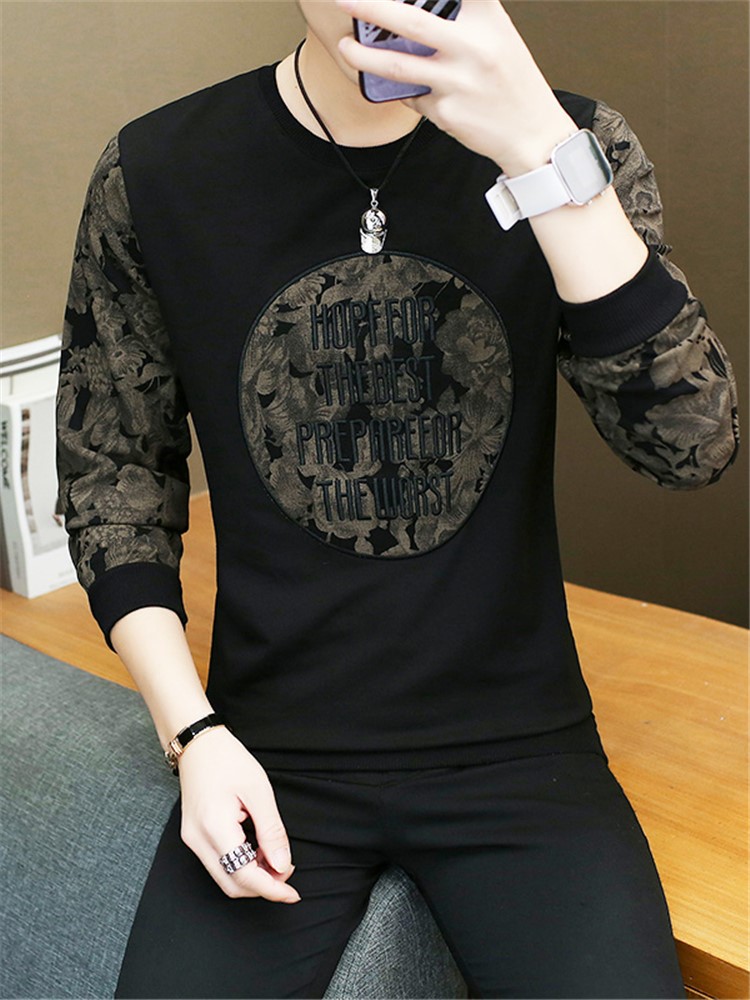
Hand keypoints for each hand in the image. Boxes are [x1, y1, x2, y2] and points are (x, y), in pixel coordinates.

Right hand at [177, 726, 300, 902]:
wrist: (198, 744)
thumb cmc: (228, 760)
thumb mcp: (259, 791)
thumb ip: (271, 832)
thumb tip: (283, 866)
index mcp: (214, 827)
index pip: (244, 876)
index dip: (271, 889)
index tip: (293, 892)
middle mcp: (198, 840)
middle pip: (232, 885)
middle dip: (263, 886)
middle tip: (288, 872)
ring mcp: (192, 840)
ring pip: (224, 878)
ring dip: (252, 877)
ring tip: (276, 858)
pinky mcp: (194, 836)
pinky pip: (218, 864)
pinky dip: (240, 865)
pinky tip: (258, 851)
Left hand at [336, 0, 575, 175]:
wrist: (532, 133)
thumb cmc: (512, 83)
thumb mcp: (498, 36)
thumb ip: (465, 16)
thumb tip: (416, 7)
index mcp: (488, 20)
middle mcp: (473, 47)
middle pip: (411, 22)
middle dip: (370, 7)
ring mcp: (457, 82)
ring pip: (399, 66)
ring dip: (365, 56)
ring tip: (346, 46)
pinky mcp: (445, 112)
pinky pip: (412, 96)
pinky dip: (404, 90)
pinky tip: (406, 87)